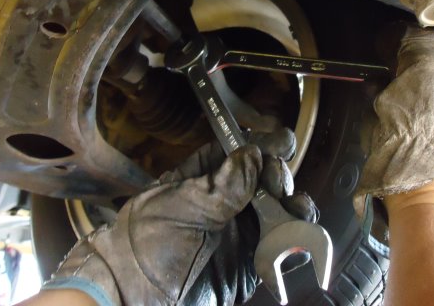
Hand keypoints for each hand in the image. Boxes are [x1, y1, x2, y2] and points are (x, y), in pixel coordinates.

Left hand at [44, 128, 317, 305]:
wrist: (135, 298)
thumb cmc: (148, 243)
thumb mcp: (184, 206)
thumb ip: (224, 184)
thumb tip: (254, 154)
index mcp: (202, 179)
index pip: (237, 153)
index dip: (261, 147)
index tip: (282, 144)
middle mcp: (224, 202)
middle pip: (264, 179)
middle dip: (280, 176)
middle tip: (280, 185)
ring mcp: (239, 232)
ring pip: (276, 211)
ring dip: (293, 206)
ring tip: (297, 207)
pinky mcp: (250, 262)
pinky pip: (279, 246)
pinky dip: (294, 238)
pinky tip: (298, 233)